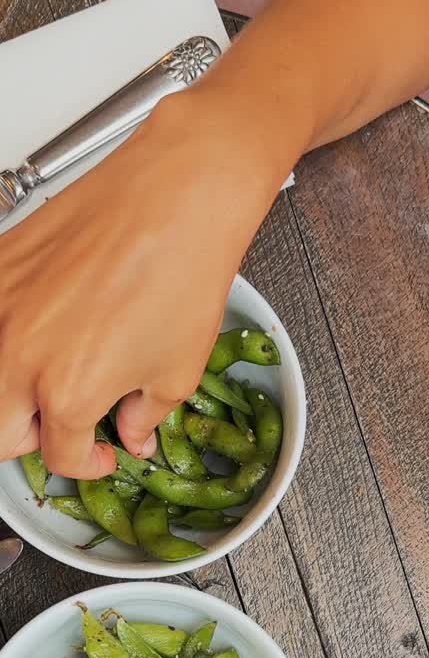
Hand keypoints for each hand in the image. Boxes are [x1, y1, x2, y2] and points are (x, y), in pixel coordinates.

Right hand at [0, 92, 271, 478]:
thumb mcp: (177, 371)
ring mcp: (0, 308)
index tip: (99, 452)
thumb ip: (143, 415)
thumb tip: (132, 435)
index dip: (86, 462)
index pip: (57, 456)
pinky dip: (8, 338)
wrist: (177, 194)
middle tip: (65, 427)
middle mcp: (21, 355)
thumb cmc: (182, 270)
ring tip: (49, 382)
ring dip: (13, 395)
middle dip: (33, 440)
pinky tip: (42, 331)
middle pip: (0, 434)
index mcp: (68, 392)